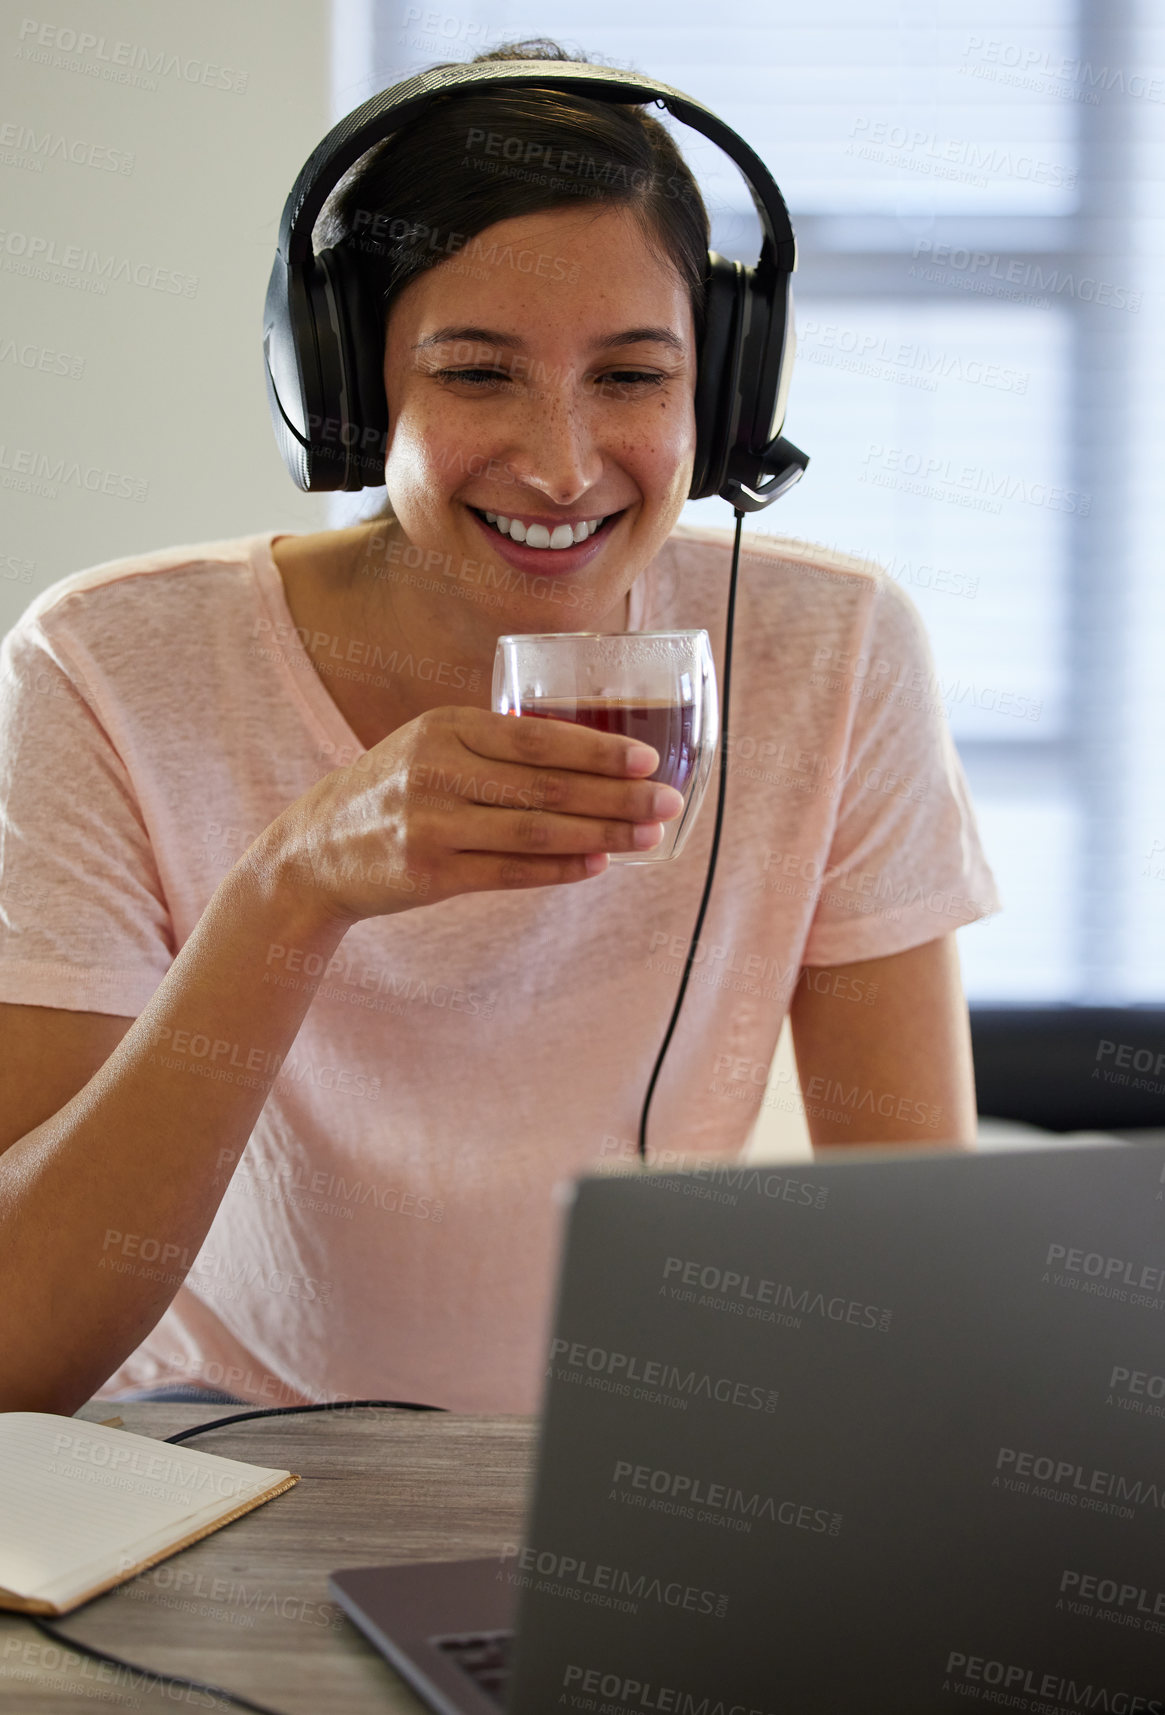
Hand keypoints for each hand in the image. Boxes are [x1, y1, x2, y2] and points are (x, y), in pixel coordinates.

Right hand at [252, 704, 685, 924]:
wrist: (315, 851)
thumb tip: (589, 758)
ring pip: (536, 830)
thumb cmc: (392, 792)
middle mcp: (437, 770)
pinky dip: (561, 869)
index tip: (648, 760)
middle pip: (547, 785)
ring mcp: (432, 823)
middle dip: (617, 795)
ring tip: (647, 835)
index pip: (538, 737)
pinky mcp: (430, 872)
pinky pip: (511, 872)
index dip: (598, 750)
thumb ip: (493, 748)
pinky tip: (598, 864)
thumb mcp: (430, 748)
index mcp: (445, 728)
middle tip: (668, 802)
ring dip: (602, 833)